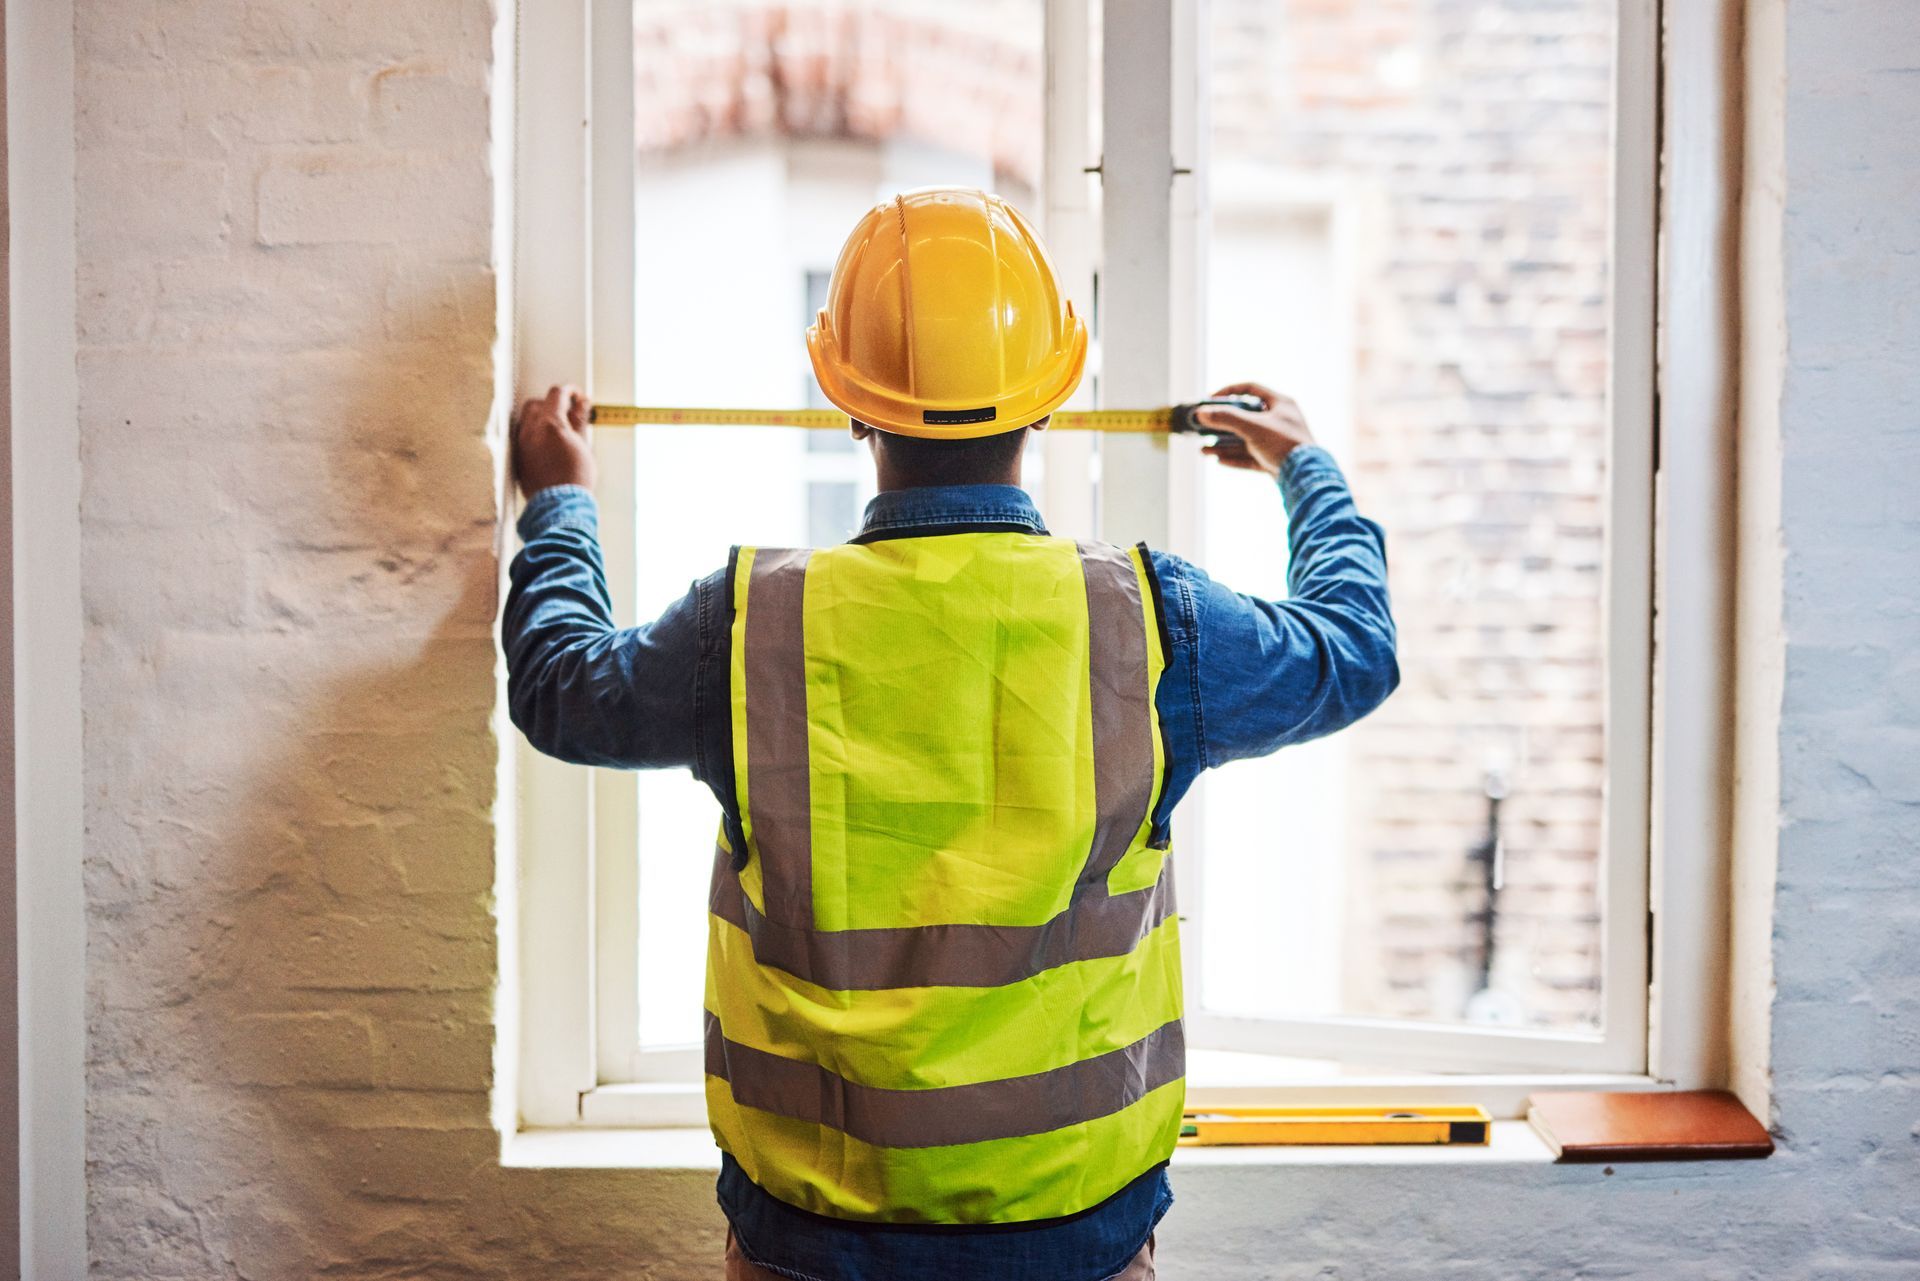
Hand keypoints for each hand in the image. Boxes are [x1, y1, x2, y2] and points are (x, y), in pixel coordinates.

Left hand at [513, 385, 595, 496]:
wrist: (560, 505)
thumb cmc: (574, 480)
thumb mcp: (584, 446)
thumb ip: (579, 421)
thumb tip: (581, 405)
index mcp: (550, 424)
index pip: (557, 393)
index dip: (570, 391)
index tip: (577, 396)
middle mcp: (531, 431)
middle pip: (537, 403)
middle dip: (553, 403)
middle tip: (568, 413)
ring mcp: (521, 444)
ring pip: (527, 419)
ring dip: (541, 418)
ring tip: (557, 430)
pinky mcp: (518, 456)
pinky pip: (523, 435)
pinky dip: (534, 433)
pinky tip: (547, 443)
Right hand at [1193, 381, 1314, 477]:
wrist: (1305, 476)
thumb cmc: (1284, 444)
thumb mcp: (1252, 427)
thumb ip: (1226, 418)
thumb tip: (1200, 413)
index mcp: (1281, 404)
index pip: (1251, 389)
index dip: (1228, 391)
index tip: (1210, 399)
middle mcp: (1280, 420)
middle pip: (1245, 418)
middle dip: (1222, 425)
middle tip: (1203, 429)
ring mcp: (1278, 441)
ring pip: (1246, 440)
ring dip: (1224, 445)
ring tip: (1204, 450)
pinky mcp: (1276, 460)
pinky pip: (1252, 457)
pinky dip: (1235, 458)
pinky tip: (1219, 460)